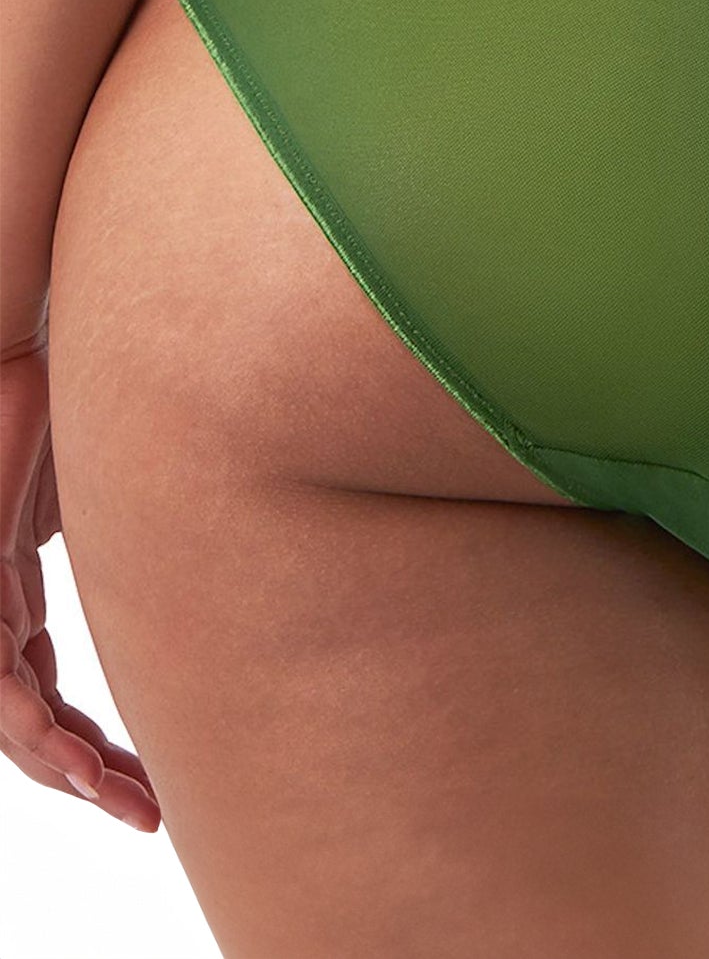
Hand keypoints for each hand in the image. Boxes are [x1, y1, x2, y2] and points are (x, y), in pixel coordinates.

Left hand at [1, 316, 161, 830]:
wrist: (14, 355)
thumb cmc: (68, 406)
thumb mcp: (119, 491)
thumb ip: (144, 541)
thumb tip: (228, 560)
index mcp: (15, 598)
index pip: (52, 695)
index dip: (98, 744)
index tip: (148, 783)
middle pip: (31, 723)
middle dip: (88, 775)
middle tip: (144, 811)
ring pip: (8, 717)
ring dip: (62, 767)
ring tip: (120, 799)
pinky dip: (28, 724)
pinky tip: (71, 751)